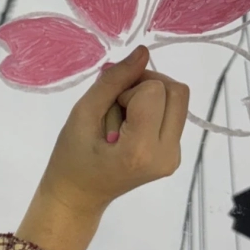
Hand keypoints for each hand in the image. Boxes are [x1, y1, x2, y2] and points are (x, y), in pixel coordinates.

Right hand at [14, 46, 188, 249]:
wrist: (78, 196)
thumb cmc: (71, 158)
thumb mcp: (82, 114)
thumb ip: (113, 82)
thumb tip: (142, 52)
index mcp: (141, 149)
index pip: (154, 90)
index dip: (128, 88)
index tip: (107, 106)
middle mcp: (167, 154)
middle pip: (176, 91)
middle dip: (145, 86)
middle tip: (117, 104)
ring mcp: (174, 157)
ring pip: (177, 100)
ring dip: (149, 97)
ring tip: (122, 118)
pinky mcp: (174, 155)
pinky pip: (173, 114)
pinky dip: (152, 110)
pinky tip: (129, 126)